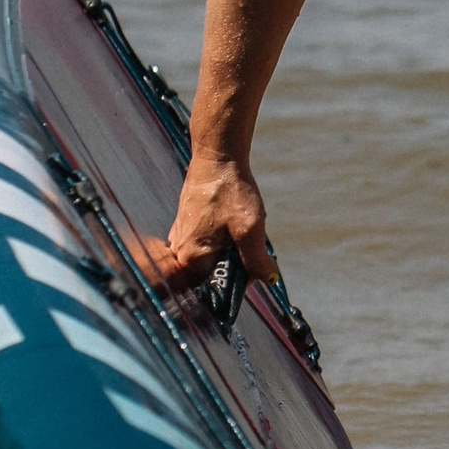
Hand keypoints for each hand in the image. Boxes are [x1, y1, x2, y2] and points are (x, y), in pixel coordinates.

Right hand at [149, 147, 276, 293]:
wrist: (217, 158)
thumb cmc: (230, 191)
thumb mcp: (250, 229)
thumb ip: (257, 261)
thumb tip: (269, 280)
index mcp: (192, 258)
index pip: (213, 290)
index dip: (236, 284)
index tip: (251, 268)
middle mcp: (180, 251)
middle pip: (211, 275)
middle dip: (233, 265)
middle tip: (247, 245)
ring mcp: (180, 238)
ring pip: (209, 259)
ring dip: (228, 252)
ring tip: (237, 228)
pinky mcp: (185, 226)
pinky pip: (204, 245)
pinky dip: (221, 240)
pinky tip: (230, 221)